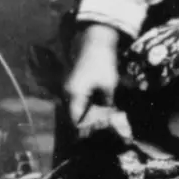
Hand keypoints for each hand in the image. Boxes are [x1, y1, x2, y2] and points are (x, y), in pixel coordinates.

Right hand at [64, 24, 131, 140]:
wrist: (95, 41)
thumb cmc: (102, 63)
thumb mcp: (109, 85)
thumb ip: (108, 103)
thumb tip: (110, 117)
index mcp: (75, 94)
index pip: (75, 119)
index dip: (84, 129)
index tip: (93, 137)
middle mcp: (68, 92)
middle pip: (74, 114)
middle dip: (85, 122)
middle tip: (98, 131)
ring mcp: (69, 86)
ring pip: (75, 106)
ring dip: (85, 113)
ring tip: (98, 120)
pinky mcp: (73, 82)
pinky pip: (77, 98)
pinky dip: (84, 104)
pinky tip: (96, 106)